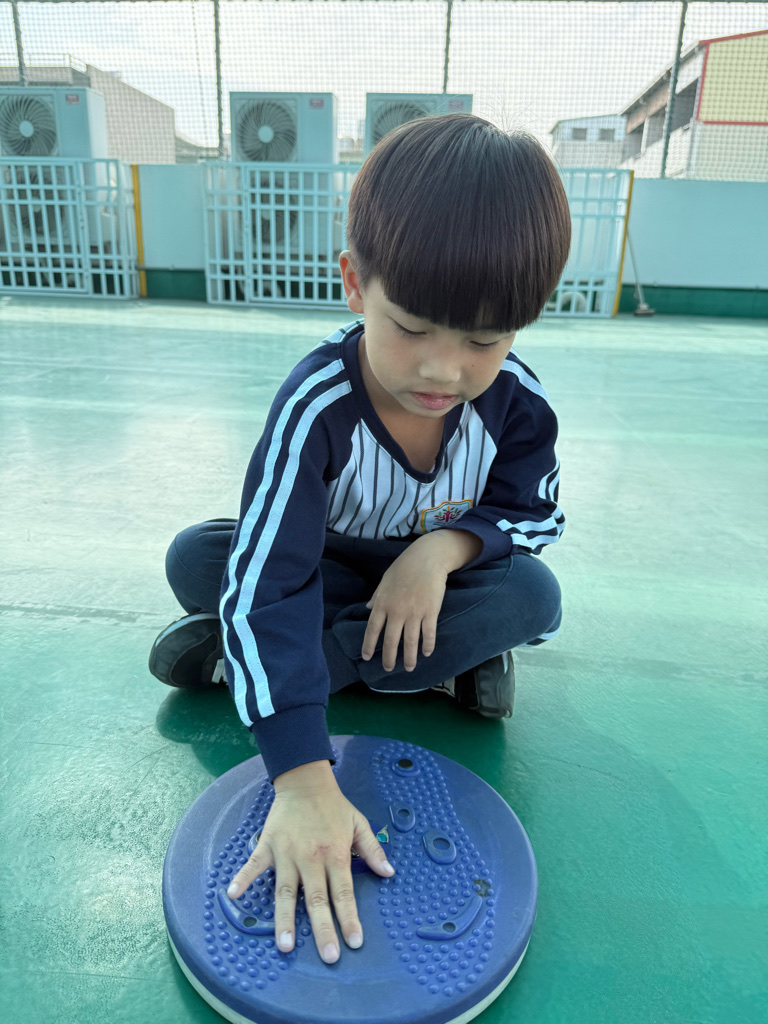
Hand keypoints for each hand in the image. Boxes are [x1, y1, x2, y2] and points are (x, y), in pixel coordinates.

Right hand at [226, 761, 393, 964]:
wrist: (305, 781)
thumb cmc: (334, 806)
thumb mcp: (359, 823)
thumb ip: (372, 850)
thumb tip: (389, 873)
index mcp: (334, 854)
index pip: (343, 893)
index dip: (349, 918)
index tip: (354, 942)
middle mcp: (311, 858)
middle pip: (317, 899)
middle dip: (323, 929)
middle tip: (328, 956)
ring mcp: (287, 853)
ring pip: (286, 891)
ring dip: (285, 919)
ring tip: (285, 946)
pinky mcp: (268, 845)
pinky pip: (254, 865)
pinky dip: (243, 878)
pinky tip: (233, 895)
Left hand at [361, 534, 449, 671]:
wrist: (427, 558)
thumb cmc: (404, 567)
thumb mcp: (385, 580)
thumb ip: (376, 596)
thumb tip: (368, 608)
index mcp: (383, 603)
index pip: (372, 629)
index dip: (369, 645)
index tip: (367, 657)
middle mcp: (397, 611)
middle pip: (391, 641)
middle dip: (389, 658)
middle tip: (389, 669)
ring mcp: (414, 613)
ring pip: (410, 642)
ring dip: (410, 658)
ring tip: (410, 668)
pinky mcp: (430, 612)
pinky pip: (428, 633)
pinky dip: (428, 645)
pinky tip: (426, 653)